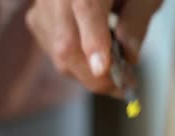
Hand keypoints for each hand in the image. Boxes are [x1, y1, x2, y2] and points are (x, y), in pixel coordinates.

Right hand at [26, 0, 162, 96]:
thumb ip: (137, 22)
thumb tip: (128, 58)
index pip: (86, 8)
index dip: (94, 43)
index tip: (105, 70)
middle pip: (67, 43)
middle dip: (95, 75)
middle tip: (123, 88)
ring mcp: (42, 3)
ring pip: (58, 52)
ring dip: (87, 72)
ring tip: (114, 73)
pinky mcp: (37, 15)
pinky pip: (53, 49)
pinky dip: (75, 61)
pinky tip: (93, 57)